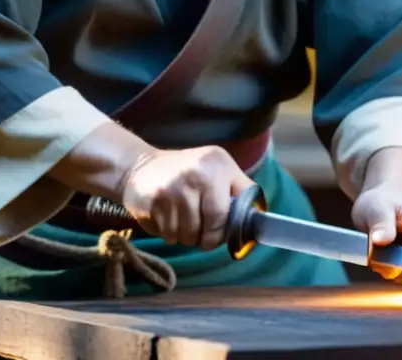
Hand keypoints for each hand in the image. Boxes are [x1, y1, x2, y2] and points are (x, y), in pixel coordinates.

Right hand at [118, 146, 254, 249]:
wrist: (141, 166)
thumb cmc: (187, 172)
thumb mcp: (218, 168)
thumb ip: (240, 189)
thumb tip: (260, 216)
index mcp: (216, 163)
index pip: (228, 211)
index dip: (224, 230)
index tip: (220, 234)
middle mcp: (195, 173)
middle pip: (209, 227)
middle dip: (206, 238)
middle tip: (201, 235)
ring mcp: (171, 188)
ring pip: (188, 235)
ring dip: (186, 237)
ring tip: (182, 222)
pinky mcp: (151, 202)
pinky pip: (169, 235)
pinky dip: (170, 234)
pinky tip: (167, 218)